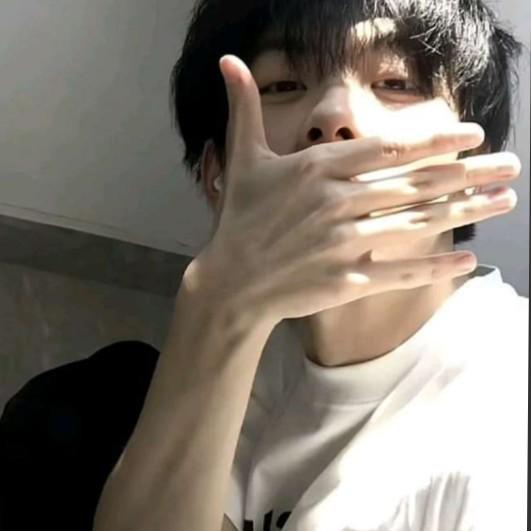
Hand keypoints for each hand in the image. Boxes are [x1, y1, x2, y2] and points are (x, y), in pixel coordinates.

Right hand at [190, 54, 519, 326]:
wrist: (231, 281)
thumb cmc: (239, 219)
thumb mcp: (242, 159)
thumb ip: (244, 108)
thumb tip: (228, 60)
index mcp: (317, 169)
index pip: (388, 148)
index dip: (436, 140)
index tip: (473, 134)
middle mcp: (336, 203)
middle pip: (415, 184)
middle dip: (470, 173)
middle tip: (510, 166)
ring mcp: (343, 244)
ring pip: (415, 223)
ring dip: (466, 211)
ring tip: (503, 201)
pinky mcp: (345, 280)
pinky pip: (399, 272)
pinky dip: (435, 266)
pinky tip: (466, 260)